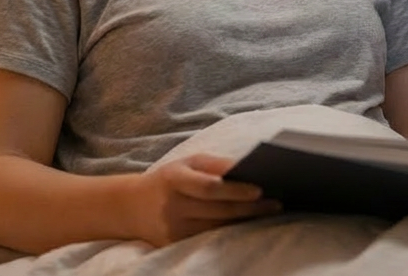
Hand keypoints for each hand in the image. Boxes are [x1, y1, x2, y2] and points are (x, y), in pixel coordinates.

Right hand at [129, 154, 280, 247]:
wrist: (131, 206)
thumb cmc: (170, 179)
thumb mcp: (188, 163)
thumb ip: (216, 165)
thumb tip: (248, 168)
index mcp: (175, 178)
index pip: (209, 187)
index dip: (236, 190)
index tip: (261, 189)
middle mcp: (173, 206)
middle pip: (218, 210)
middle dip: (250, 208)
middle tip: (276, 203)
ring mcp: (173, 229)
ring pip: (217, 227)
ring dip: (245, 221)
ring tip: (268, 212)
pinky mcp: (175, 244)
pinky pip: (209, 237)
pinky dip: (232, 230)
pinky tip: (248, 223)